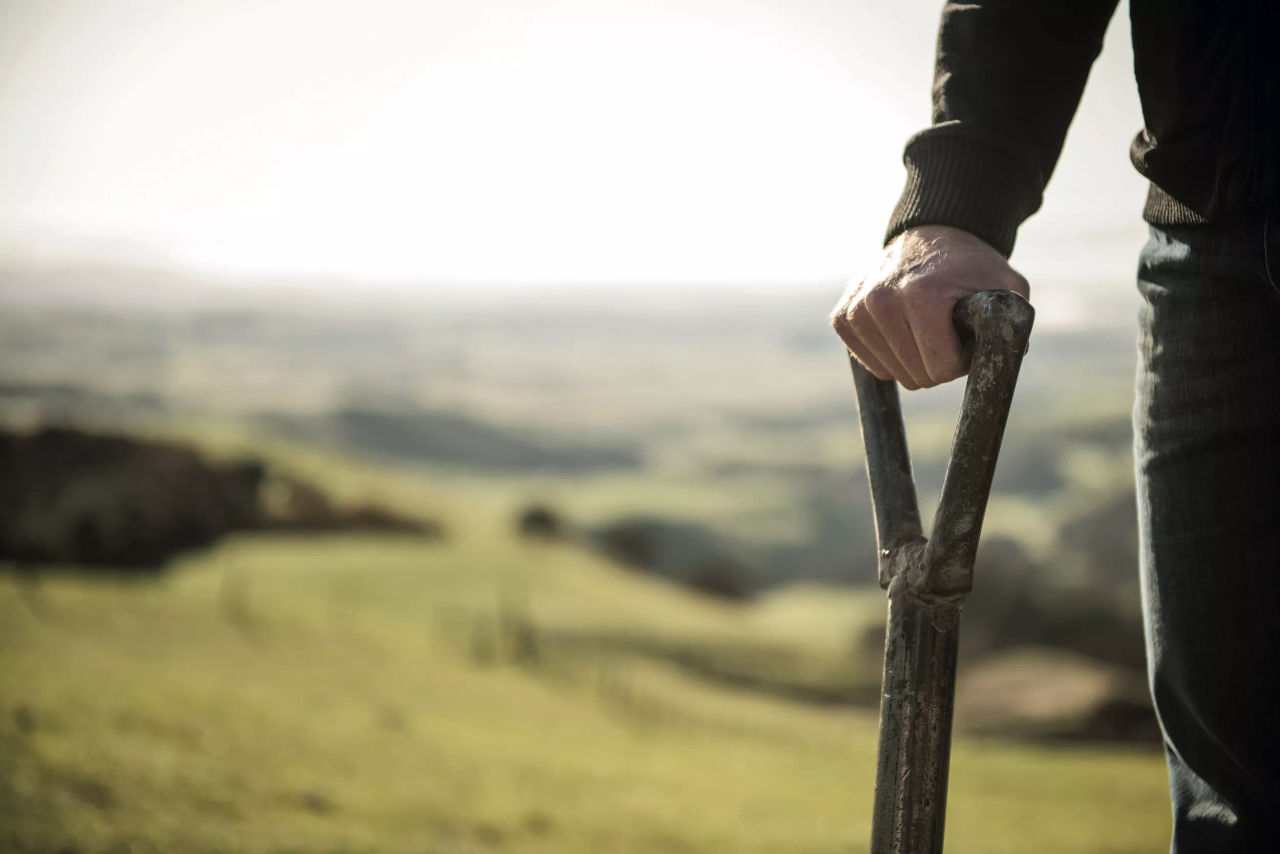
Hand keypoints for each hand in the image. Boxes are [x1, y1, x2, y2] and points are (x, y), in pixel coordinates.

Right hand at [829, 225, 1029, 388]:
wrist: (931, 235)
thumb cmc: (971, 266)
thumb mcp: (1007, 287)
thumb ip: (1014, 322)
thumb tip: (1007, 360)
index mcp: (920, 295)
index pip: (939, 370)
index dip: (961, 361)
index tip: (966, 337)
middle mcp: (879, 301)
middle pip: (915, 376)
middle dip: (937, 362)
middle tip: (946, 331)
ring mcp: (856, 308)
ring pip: (892, 373)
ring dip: (913, 359)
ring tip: (924, 326)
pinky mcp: (842, 317)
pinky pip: (871, 364)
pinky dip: (890, 355)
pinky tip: (901, 329)